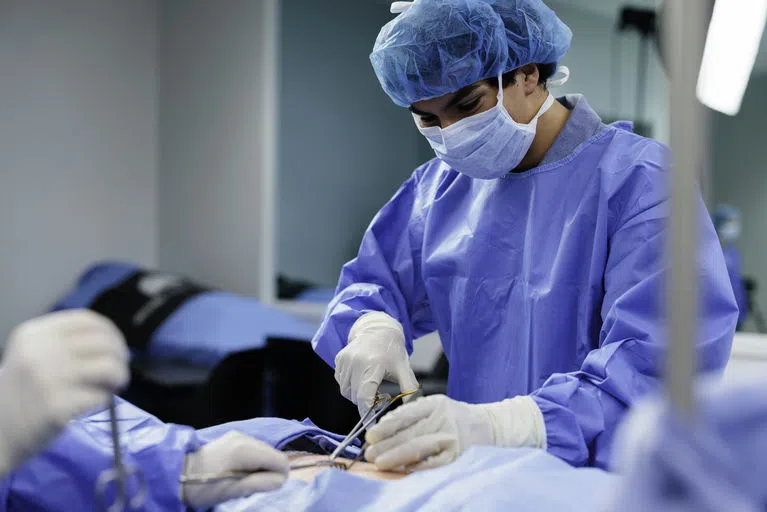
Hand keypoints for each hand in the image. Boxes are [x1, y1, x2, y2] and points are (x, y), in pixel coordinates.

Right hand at [0, 310, 129, 475]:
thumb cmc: (23, 393)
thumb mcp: (33, 354)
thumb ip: (66, 343)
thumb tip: (114, 342)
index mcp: (34, 333)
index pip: (87, 320)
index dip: (110, 333)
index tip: (116, 347)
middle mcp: (40, 351)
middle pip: (103, 342)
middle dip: (120, 358)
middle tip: (117, 373)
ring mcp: (48, 378)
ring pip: (109, 367)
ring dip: (118, 378)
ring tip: (110, 387)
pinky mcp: (57, 405)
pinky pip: (101, 396)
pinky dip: (104, 400)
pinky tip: (91, 403)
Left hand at [182, 431, 289, 508]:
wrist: (177, 474)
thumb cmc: (204, 487)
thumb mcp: (233, 490)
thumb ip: (261, 483)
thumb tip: (281, 479)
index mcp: (246, 450)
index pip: (280, 460)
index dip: (278, 476)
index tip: (262, 488)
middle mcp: (245, 437)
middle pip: (274, 454)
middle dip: (268, 471)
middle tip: (249, 485)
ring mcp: (239, 435)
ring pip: (265, 452)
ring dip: (259, 467)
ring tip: (240, 479)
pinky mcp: (233, 437)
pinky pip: (254, 449)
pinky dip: (252, 461)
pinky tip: (237, 470)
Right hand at [335, 312, 418, 416]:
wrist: (378, 329)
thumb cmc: (392, 350)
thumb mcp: (403, 368)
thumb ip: (408, 389)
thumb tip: (411, 408)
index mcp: (373, 365)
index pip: (364, 396)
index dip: (366, 414)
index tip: (370, 426)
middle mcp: (356, 362)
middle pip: (355, 396)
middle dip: (365, 402)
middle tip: (379, 396)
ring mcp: (345, 360)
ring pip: (346, 391)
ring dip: (357, 394)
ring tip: (370, 385)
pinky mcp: (339, 359)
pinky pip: (341, 381)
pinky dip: (350, 385)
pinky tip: (361, 377)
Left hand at [365, 394, 544, 471]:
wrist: (488, 427)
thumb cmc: (454, 417)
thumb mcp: (435, 406)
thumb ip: (412, 415)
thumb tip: (382, 431)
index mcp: (436, 403)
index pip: (407, 413)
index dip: (387, 425)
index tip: (372, 435)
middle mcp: (444, 418)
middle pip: (410, 432)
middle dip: (387, 444)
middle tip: (369, 452)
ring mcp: (452, 438)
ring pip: (419, 447)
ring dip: (396, 456)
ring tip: (380, 462)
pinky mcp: (457, 455)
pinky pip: (434, 462)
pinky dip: (418, 466)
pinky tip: (404, 469)